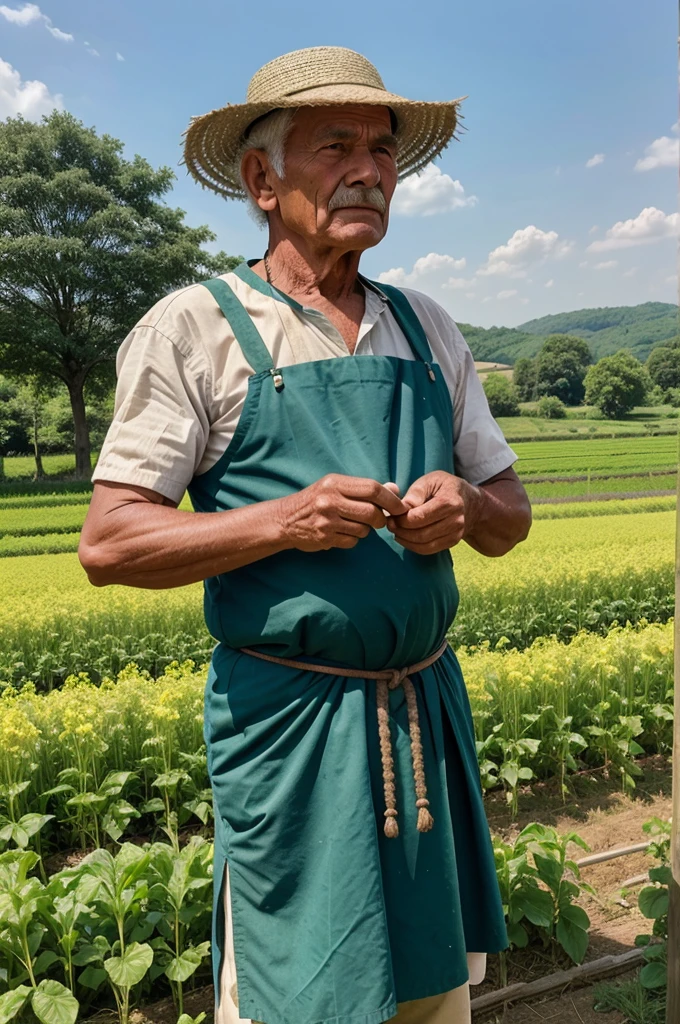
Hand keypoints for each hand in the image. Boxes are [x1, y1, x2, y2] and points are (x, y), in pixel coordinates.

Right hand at [277, 474, 407, 551]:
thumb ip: (364, 488)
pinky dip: (353, 539)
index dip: (391, 500)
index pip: (373, 489)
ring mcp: (326, 520)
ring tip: (352, 524)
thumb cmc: (316, 500)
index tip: (400, 507)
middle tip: (379, 520)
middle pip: (372, 512)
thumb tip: (394, 489)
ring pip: (364, 529)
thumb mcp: (336, 486)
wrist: (285, 519)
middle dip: (381, 519)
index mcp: (335, 483)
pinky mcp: (324, 537)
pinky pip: (352, 541)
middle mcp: (330, 500)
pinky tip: (341, 533)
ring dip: (365, 530)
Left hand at [386, 471, 478, 554]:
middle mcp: (456, 520)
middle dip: (401, 530)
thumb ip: (417, 491)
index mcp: (449, 502)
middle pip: (421, 533)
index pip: (420, 517)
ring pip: (424, 545)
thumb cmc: (447, 487)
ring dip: (405, 540)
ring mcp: (456, 533)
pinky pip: (429, 550)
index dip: (402, 519)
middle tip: (390, 524)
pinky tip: (405, 538)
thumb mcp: (432, 479)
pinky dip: (413, 547)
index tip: (391, 515)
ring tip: (396, 530)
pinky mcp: (453, 542)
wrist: (471, 502)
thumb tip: (402, 507)